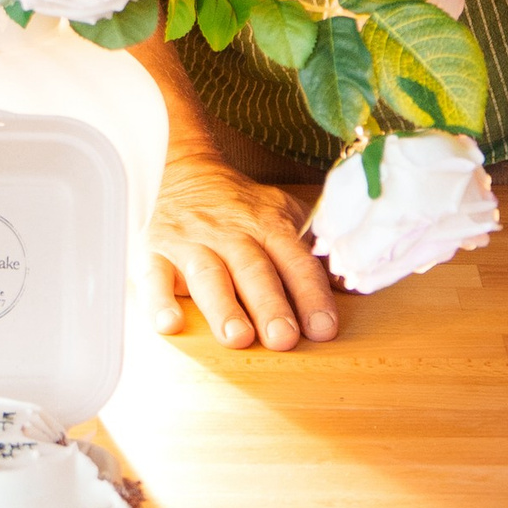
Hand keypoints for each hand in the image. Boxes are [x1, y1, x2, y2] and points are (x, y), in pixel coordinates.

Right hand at [147, 155, 337, 350]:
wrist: (179, 168)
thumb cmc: (239, 206)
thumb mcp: (284, 215)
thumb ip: (316, 250)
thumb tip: (353, 284)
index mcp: (269, 226)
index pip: (296, 262)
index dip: (311, 295)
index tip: (324, 328)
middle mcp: (232, 234)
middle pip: (254, 271)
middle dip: (270, 305)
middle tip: (283, 339)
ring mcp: (191, 242)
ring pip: (209, 275)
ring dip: (223, 307)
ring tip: (236, 337)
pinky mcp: (154, 250)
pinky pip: (153, 275)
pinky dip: (158, 300)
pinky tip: (169, 324)